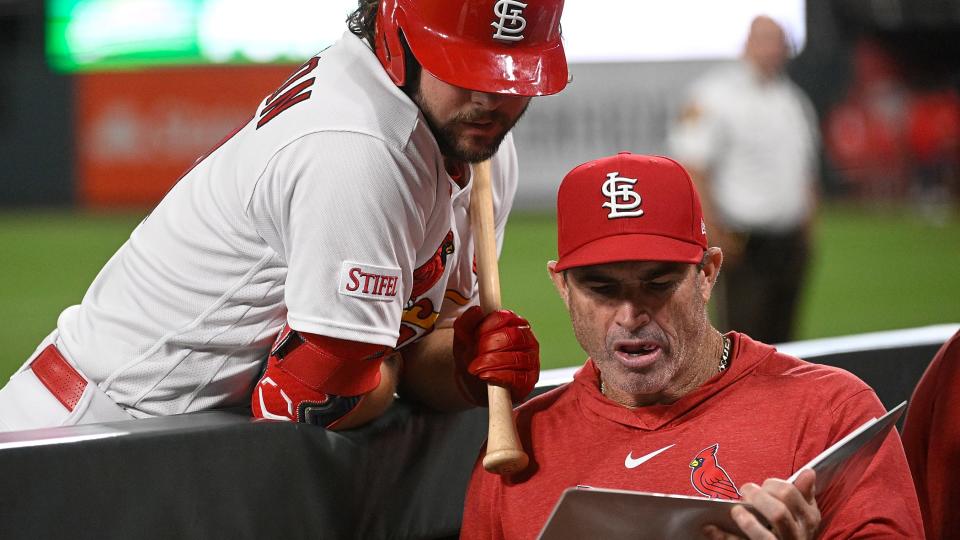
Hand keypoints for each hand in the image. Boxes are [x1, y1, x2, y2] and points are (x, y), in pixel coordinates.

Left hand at [453, 306, 539, 404]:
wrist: (474, 381)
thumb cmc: (474, 354)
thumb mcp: (465, 336)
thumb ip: (467, 321)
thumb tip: (478, 310)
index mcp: (513, 322)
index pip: (505, 317)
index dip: (487, 326)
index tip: (474, 336)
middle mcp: (527, 338)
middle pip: (512, 336)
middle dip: (489, 345)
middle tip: (473, 353)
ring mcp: (531, 359)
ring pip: (516, 357)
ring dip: (491, 362)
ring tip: (476, 368)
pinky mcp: (529, 379)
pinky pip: (518, 377)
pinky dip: (499, 376)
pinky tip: (486, 376)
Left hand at [703, 470, 819, 539]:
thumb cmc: (790, 529)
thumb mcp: (802, 513)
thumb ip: (802, 493)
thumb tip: (808, 472)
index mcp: (808, 518)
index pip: (790, 494)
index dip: (771, 485)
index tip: (761, 485)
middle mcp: (797, 535)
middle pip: (778, 512)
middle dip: (757, 498)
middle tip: (745, 492)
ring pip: (764, 534)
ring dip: (746, 520)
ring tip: (735, 510)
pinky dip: (724, 535)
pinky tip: (710, 527)